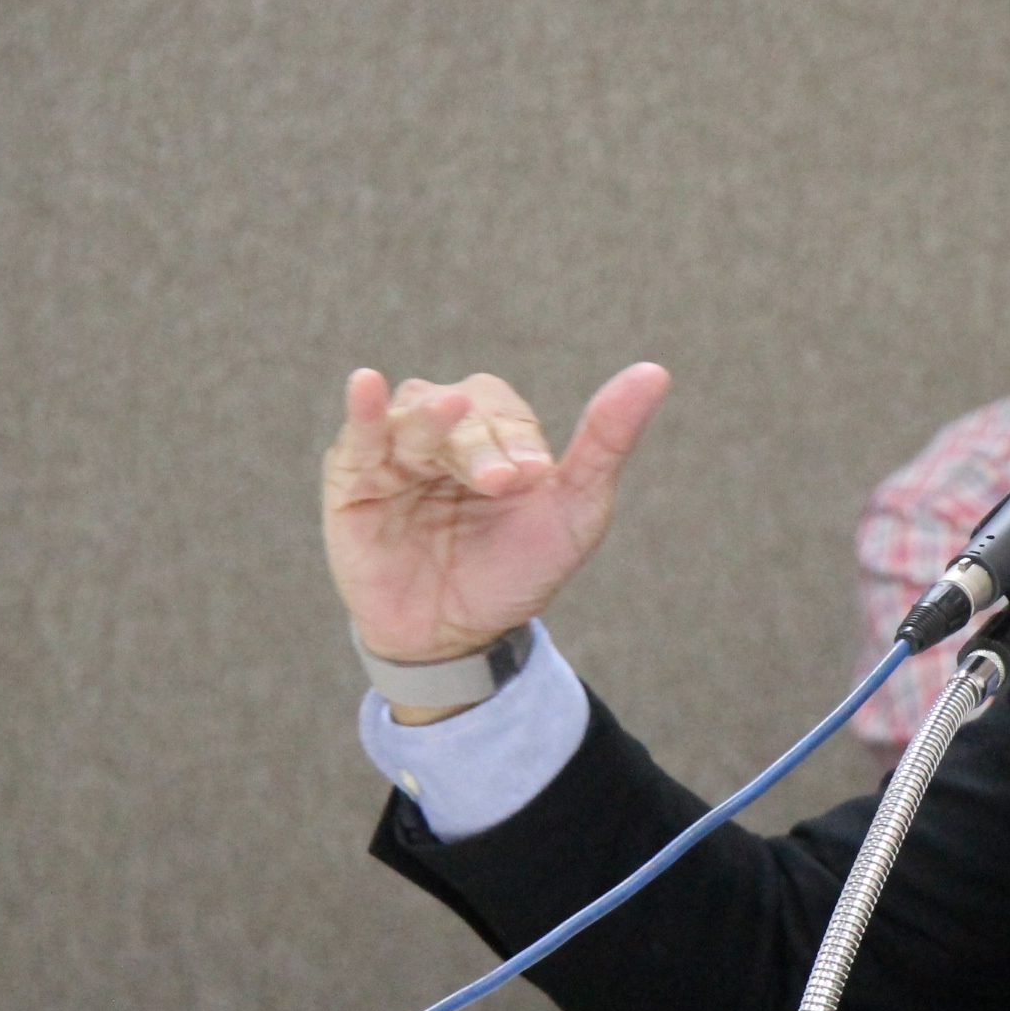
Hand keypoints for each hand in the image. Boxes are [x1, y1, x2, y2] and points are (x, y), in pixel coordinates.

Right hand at [323, 363, 670, 668]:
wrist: (457, 639)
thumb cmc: (517, 571)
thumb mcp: (575, 512)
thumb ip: (607, 442)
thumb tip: (655, 372)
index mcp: (496, 433)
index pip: (504, 413)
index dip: (517, 438)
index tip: (533, 478)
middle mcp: (445, 433)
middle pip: (460, 411)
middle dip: (482, 445)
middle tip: (503, 484)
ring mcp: (397, 454)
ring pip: (413, 414)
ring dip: (434, 422)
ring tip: (449, 415)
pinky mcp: (354, 481)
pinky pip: (358, 436)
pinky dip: (363, 409)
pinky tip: (365, 384)